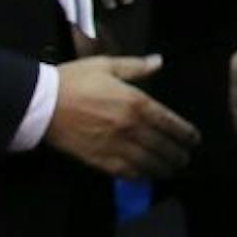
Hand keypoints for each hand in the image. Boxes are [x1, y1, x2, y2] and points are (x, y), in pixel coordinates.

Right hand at [46, 55, 198, 178]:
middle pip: (162, 145)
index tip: (194, 139)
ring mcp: (115, 145)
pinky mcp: (99, 159)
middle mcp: (130, 127)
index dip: (185, 133)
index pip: (169, 122)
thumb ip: (136, 66)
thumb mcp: (106, 65)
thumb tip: (159, 61)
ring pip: (147, 162)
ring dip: (163, 168)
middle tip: (185, 158)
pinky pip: (126, 172)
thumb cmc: (74, 80)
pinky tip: (145, 175)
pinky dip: (139, 175)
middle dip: (177, 154)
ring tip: (171, 170)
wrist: (42, 103)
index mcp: (135, 102)